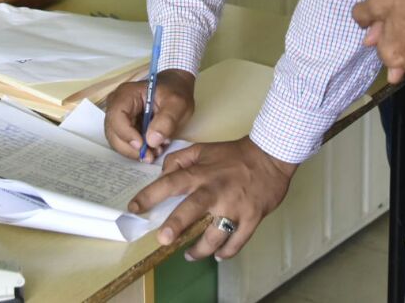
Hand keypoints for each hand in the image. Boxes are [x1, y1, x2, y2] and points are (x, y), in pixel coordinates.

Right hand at [103, 69, 195, 161]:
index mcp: (126, 94)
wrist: (176, 89)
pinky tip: (153, 149)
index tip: (143, 145)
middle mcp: (117, 105)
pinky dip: (137, 150)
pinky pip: (125, 143)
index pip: (117, 117)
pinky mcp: (124, 127)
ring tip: (155, 151)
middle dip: (131, 148)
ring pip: (117, 141)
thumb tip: (152, 141)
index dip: (127, 134)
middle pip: (113, 133)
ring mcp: (119, 117)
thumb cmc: (175, 91)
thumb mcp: (177, 103)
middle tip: (151, 155)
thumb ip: (167, 120)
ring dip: (135, 151)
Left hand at [128, 137, 296, 260]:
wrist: (271, 157)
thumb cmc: (234, 155)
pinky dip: (226, 253)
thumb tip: (162, 174)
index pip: (171, 183)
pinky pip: (237, 242)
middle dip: (177, 225)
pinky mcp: (251, 218)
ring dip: (200, 250)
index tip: (134, 208)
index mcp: (202, 174)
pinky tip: (217, 256)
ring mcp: (234, 207)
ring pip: (215, 235)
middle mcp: (215, 191)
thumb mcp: (203, 149)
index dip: (150, 195)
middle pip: (192, 209)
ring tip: (190, 255)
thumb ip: (179, 159)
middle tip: (164, 240)